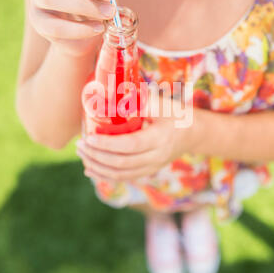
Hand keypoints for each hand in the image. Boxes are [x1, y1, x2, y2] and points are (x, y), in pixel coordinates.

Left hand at [76, 94, 198, 182]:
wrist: (193, 133)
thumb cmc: (175, 114)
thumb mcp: (162, 104)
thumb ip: (141, 101)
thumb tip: (114, 94)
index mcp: (160, 138)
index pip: (130, 145)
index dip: (107, 144)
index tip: (89, 137)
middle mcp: (156, 157)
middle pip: (121, 163)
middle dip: (97, 156)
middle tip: (80, 145)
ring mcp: (152, 167)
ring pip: (120, 174)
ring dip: (98, 167)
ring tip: (82, 154)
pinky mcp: (147, 171)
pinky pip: (124, 178)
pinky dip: (104, 175)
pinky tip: (90, 170)